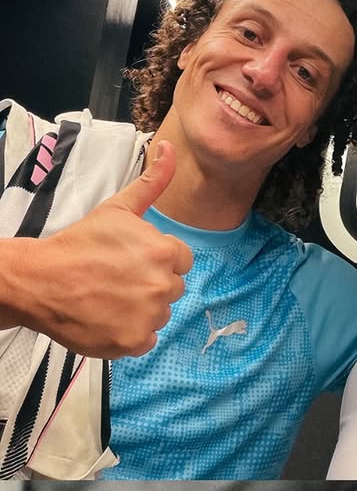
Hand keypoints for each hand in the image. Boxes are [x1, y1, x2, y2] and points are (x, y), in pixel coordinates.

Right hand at [7, 140, 192, 358]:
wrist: (42, 280)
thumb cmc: (81, 242)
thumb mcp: (118, 208)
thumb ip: (153, 181)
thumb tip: (171, 148)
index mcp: (163, 251)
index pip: (181, 260)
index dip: (158, 258)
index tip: (132, 259)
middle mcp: (161, 285)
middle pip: (172, 287)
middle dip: (151, 282)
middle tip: (119, 277)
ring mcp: (148, 317)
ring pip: (160, 313)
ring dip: (143, 308)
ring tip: (112, 296)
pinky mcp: (133, 343)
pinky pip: (147, 338)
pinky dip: (131, 332)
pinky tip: (110, 316)